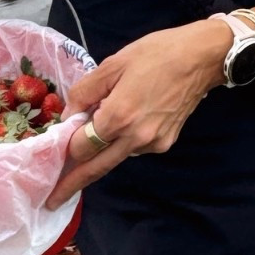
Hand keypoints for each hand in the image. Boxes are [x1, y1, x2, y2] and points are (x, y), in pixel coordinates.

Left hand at [44, 20, 229, 208]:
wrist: (202, 58)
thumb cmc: (156, 54)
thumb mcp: (113, 64)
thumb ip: (85, 92)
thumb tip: (68, 116)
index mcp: (118, 117)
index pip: (81, 146)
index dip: (67, 143)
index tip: (58, 140)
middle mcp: (135, 138)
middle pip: (96, 168)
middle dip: (72, 185)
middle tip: (52, 201)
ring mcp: (152, 144)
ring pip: (116, 156)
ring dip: (102, 152)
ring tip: (101, 127)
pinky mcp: (165, 143)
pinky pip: (134, 148)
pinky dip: (123, 140)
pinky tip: (130, 118)